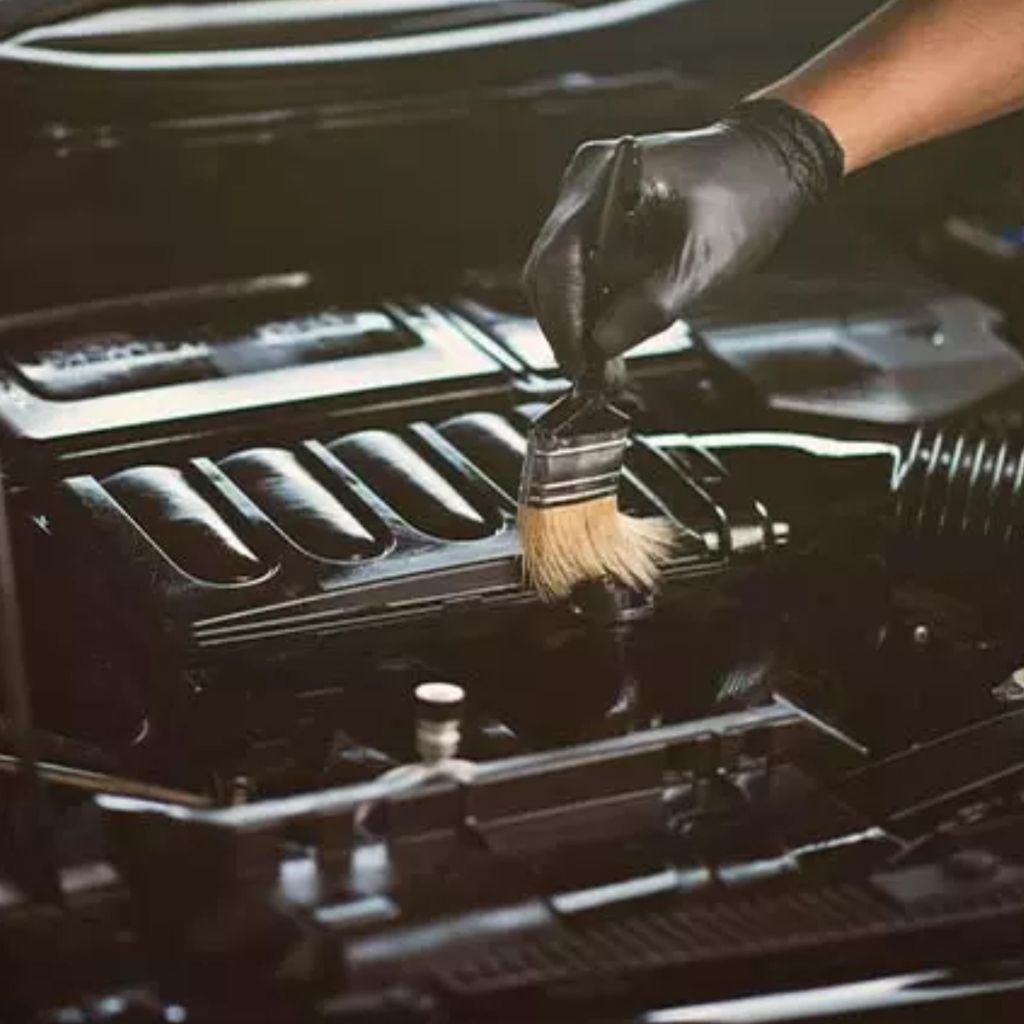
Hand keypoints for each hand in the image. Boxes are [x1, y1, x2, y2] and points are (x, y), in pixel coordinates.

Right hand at [522, 99, 843, 378]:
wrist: (767, 162)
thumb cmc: (745, 196)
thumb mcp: (707, 258)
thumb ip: (653, 303)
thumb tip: (602, 345)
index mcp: (603, 180)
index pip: (558, 261)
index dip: (564, 320)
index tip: (578, 364)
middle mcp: (583, 184)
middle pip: (548, 271)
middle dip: (567, 328)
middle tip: (592, 377)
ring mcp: (586, 198)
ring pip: (558, 274)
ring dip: (576, 322)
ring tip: (604, 365)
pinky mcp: (597, 215)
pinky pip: (578, 267)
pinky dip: (589, 305)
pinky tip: (609, 333)